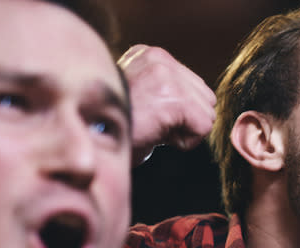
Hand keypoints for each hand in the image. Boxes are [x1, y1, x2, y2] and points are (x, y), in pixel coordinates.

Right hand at [119, 45, 216, 164]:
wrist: (92, 138)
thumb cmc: (113, 126)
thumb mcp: (141, 96)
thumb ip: (167, 91)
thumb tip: (201, 104)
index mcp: (150, 55)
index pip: (194, 86)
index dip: (179, 111)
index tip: (150, 115)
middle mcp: (159, 59)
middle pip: (206, 98)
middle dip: (187, 119)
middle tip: (154, 124)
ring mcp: (167, 76)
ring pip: (207, 114)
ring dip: (184, 130)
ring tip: (154, 128)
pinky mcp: (175, 98)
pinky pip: (204, 127)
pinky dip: (185, 141)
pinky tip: (159, 136)